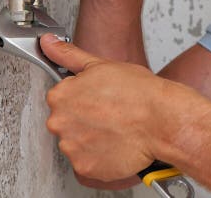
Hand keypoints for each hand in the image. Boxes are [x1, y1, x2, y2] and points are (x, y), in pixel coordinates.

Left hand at [41, 34, 167, 181]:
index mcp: (61, 96)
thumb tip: (48, 43)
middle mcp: (60, 123)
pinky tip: (117, 143)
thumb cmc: (139, 93)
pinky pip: (88, 162)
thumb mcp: (102, 65)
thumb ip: (69, 55)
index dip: (83, 97)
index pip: (62, 98)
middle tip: (110, 113)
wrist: (162, 120)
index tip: (99, 98)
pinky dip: (101, 156)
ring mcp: (72, 147)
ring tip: (116, 128)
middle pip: (67, 122)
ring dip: (92, 138)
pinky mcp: (85, 167)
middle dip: (85, 119)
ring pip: (77, 143)